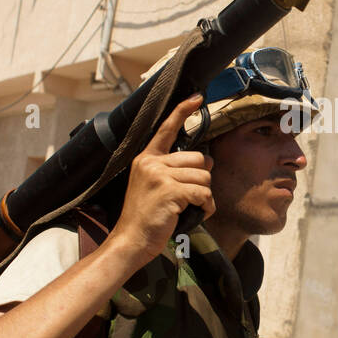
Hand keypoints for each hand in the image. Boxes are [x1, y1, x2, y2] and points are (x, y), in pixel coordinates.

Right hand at [108, 94, 214, 265]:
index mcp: (146, 158)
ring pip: (204, 176)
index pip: (166, 128)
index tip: (196, 97)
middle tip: (192, 194)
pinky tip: (199, 213)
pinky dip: (207, 205)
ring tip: (192, 206)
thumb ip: (173, 170)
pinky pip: (203, 193)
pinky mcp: (169, 191)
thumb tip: (207, 162)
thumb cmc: (145, 217)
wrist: (130, 240)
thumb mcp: (152, 186)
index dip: (182, 111)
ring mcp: (159, 176)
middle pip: (198, 159)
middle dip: (203, 178)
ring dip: (205, 194)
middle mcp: (151, 163)